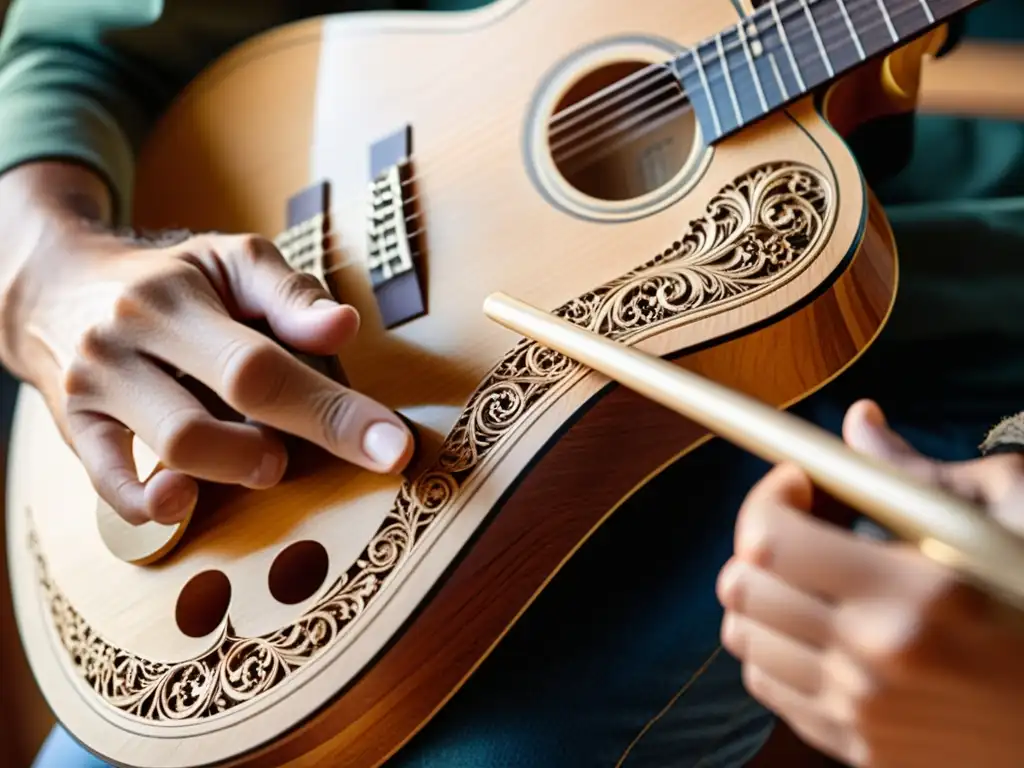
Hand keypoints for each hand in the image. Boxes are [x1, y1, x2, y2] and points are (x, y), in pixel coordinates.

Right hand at [7, 222, 413, 526]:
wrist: (56, 287)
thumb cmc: (170, 279)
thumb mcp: (229, 261)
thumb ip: (289, 295)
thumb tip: (344, 328)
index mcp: (177, 296)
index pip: (266, 362)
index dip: (335, 411)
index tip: (393, 448)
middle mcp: (129, 337)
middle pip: (230, 400)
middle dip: (307, 436)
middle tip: (342, 452)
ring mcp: (97, 386)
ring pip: (179, 446)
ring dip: (241, 465)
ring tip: (264, 456)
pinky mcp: (76, 429)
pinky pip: (110, 484)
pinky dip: (154, 505)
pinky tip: (186, 501)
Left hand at [716, 399, 1023, 766]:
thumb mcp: (1013, 515)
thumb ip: (917, 473)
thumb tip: (857, 421)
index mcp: (915, 594)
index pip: (770, 540)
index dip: (768, 497)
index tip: (798, 483)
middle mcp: (876, 660)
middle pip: (742, 587)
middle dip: (758, 540)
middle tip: (799, 526)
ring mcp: (864, 715)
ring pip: (743, 638)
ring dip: (762, 595)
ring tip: (807, 578)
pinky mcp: (863, 752)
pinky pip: (770, 687)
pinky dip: (776, 648)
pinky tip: (819, 628)